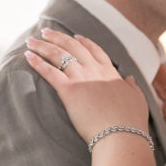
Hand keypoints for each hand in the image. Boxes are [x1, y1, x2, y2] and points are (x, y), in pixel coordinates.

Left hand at [25, 29, 148, 143]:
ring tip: (31, 41)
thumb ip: (132, 87)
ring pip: (59, 54)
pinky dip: (38, 63)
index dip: (84, 42)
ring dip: (43, 45)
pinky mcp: (69, 90)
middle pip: (73, 47)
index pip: (95, 50)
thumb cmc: (130, 122)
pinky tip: (28, 57)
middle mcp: (95, 70)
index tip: (75, 36)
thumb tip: (129, 78)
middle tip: (45, 31)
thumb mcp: (137, 100)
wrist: (121, 134)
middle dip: (57, 37)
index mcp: (111, 72)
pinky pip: (50, 72)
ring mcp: (82, 77)